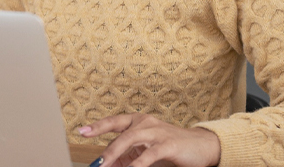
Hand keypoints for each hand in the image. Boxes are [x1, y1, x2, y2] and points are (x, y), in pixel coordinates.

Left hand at [78, 113, 220, 166]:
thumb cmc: (171, 147)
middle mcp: (146, 122)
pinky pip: (149, 154)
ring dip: (115, 154)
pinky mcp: (168, 144)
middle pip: (119, 132)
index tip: (81, 131)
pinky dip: (138, 164)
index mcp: (138, 121)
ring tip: (104, 166)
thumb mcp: (145, 150)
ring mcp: (157, 132)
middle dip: (105, 149)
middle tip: (94, 164)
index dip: (97, 126)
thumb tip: (108, 164)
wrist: (202, 146)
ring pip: (130, 139)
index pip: (114, 122)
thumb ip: (128, 156)